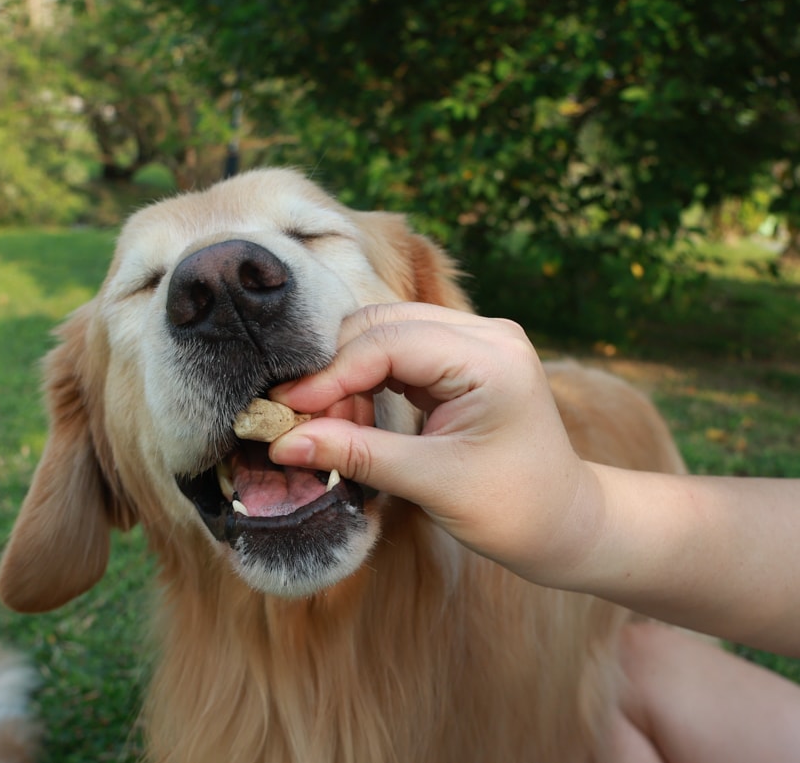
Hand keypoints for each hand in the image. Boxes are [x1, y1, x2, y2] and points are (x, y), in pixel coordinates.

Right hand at [269, 302, 599, 582]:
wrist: (564, 523)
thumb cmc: (514, 509)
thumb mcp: (432, 483)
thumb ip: (357, 455)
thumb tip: (284, 443)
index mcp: (491, 357)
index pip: (389, 342)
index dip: (331, 374)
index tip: (286, 409)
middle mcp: (485, 334)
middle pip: (382, 325)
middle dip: (333, 370)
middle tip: (295, 419)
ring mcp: (474, 341)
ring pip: (383, 334)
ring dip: (346, 376)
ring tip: (325, 428)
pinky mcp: (460, 358)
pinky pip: (396, 353)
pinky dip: (365, 381)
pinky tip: (350, 417)